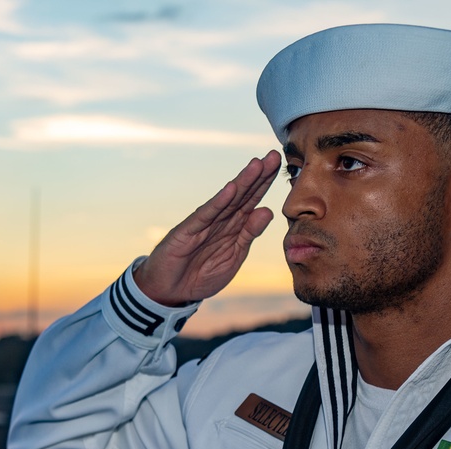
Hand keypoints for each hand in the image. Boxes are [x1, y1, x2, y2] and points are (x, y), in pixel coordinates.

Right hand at [134, 150, 280, 305]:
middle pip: (242, 195)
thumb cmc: (201, 274)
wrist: (170, 292)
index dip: (265, 184)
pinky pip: (206, 216)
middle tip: (274, 156)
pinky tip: (231, 189)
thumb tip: (268, 210)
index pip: (251, 201)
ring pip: (227, 201)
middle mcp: (219, 220)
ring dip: (242, 182)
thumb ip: (249, 233)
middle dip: (258, 176)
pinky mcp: (188, 232)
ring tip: (257, 164)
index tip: (280, 165)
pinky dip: (219, 203)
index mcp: (232, 227)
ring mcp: (203, 224)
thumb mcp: (233, 256)